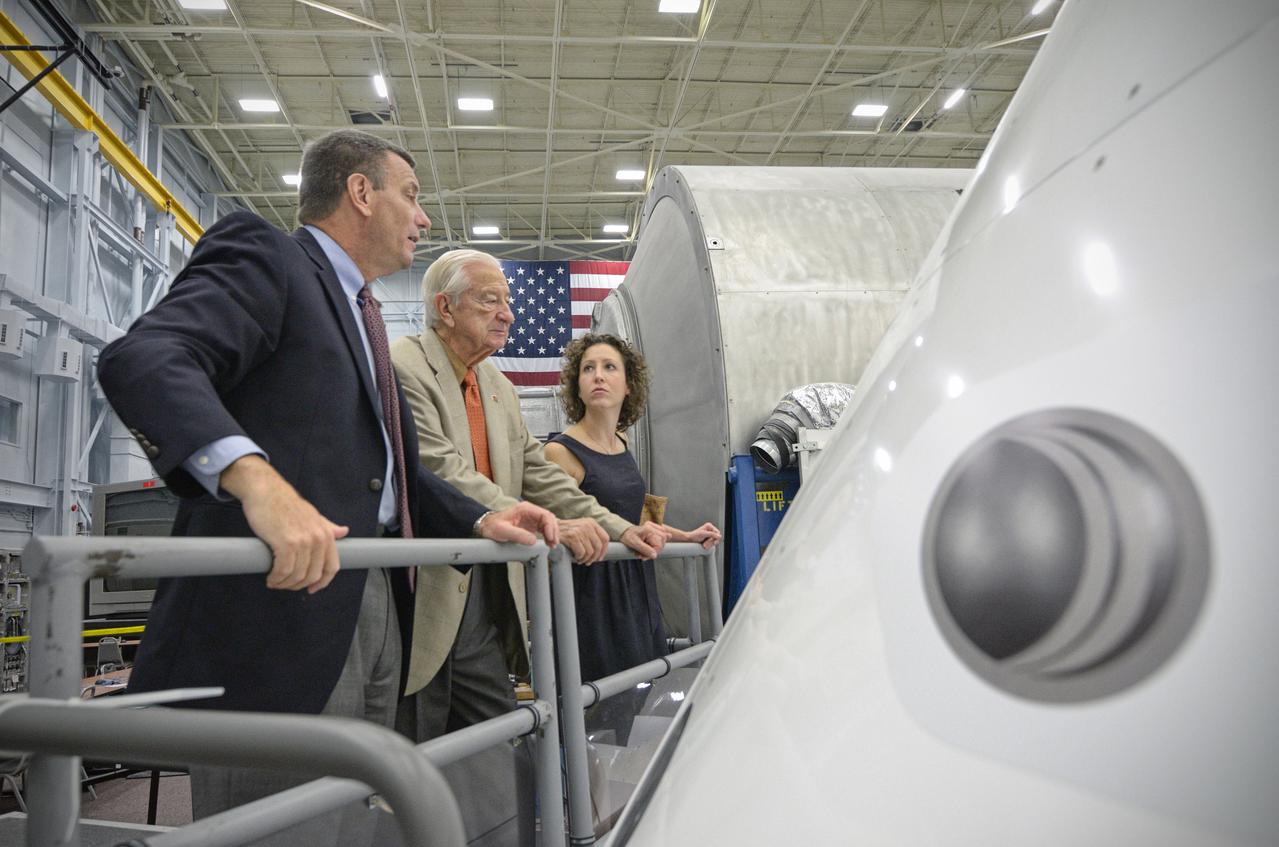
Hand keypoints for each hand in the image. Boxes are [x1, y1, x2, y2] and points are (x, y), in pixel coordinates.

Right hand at [220, 455, 348, 593]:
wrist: (266, 490)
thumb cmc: (285, 503)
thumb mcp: (312, 515)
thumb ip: (327, 526)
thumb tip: (343, 531)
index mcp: (326, 534)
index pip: (332, 567)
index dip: (322, 583)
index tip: (311, 589)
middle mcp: (318, 538)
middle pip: (313, 575)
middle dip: (298, 585)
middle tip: (286, 584)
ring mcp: (303, 541)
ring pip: (297, 576)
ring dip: (284, 584)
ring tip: (275, 582)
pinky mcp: (286, 543)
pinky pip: (283, 571)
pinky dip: (276, 579)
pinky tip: (271, 578)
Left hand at [480, 502, 559, 546]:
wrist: (486, 527)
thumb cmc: (493, 527)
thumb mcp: (504, 531)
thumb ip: (519, 535)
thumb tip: (533, 540)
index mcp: (525, 509)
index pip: (544, 515)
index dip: (550, 526)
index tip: (550, 537)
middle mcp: (530, 511)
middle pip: (549, 518)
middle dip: (553, 531)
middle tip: (553, 543)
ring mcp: (531, 518)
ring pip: (548, 523)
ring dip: (552, 533)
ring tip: (552, 545)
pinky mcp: (530, 525)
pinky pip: (543, 528)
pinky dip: (548, 535)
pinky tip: (548, 543)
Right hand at [558, 517, 608, 564]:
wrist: (550, 529)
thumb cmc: (565, 532)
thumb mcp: (581, 529)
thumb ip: (591, 536)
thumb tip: (600, 551)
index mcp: (591, 522)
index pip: (605, 538)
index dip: (604, 550)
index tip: (600, 557)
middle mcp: (587, 525)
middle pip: (598, 546)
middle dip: (594, 557)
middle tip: (588, 561)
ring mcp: (580, 530)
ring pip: (590, 552)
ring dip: (585, 559)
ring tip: (580, 559)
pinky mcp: (572, 537)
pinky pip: (581, 553)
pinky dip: (579, 557)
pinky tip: (575, 557)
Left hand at [620, 522, 666, 558]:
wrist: (623, 532)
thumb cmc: (627, 536)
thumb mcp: (634, 544)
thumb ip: (645, 549)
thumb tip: (655, 555)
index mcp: (648, 530)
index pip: (659, 545)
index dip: (653, 553)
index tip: (644, 557)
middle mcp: (653, 528)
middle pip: (662, 543)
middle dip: (653, 551)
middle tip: (642, 555)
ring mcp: (654, 528)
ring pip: (663, 540)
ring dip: (655, 547)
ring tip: (644, 550)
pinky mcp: (654, 529)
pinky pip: (663, 534)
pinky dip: (659, 541)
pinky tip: (653, 545)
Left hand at [686, 522, 721, 549]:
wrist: (689, 539)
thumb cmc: (694, 536)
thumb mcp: (703, 534)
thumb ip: (712, 534)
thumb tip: (719, 536)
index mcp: (709, 526)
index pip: (717, 532)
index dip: (715, 537)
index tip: (710, 541)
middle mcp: (710, 529)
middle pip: (717, 537)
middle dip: (711, 542)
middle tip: (705, 544)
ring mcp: (710, 534)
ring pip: (715, 541)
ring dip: (710, 544)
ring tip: (704, 545)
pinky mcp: (708, 539)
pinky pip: (712, 543)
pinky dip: (709, 545)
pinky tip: (704, 546)